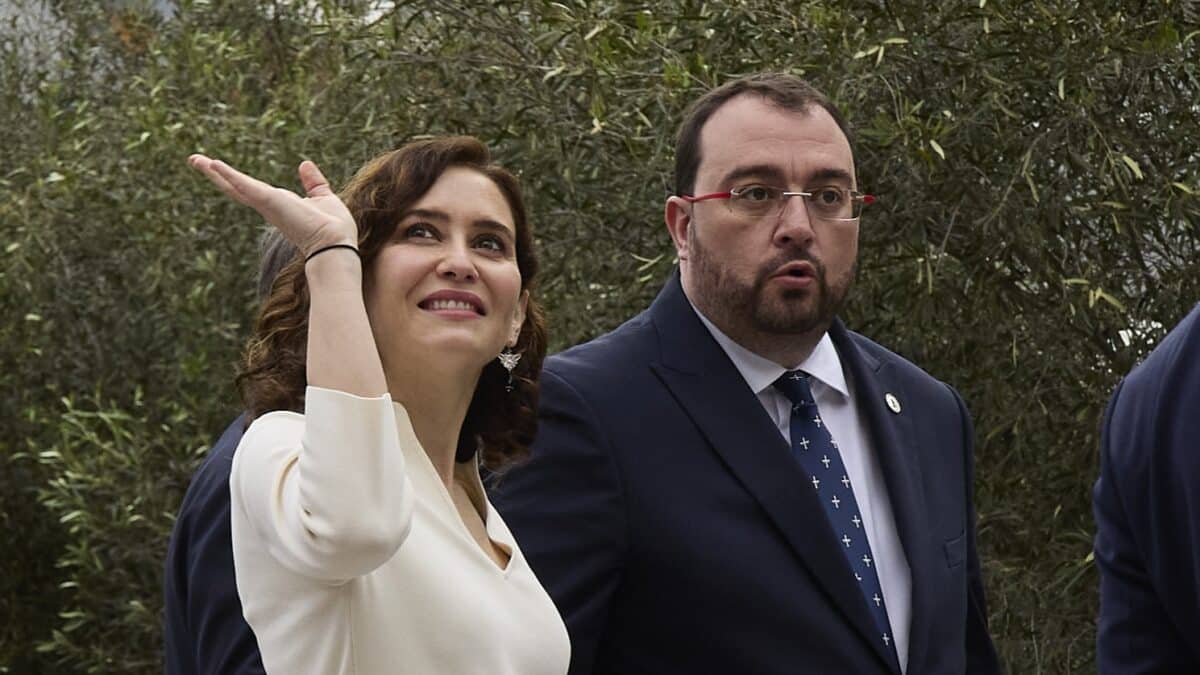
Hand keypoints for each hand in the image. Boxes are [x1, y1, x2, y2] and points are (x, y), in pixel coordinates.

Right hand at [187, 155, 357, 256]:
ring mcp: (266, 203)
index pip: (252, 189)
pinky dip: (229, 175)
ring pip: (234, 185)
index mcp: (279, 204)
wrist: (335, 244)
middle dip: (215, 174)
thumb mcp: (323, 197)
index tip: (220, 169)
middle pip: (235, 187)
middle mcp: (268, 205)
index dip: (236, 179)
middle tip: (195, 160)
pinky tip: (213, 164)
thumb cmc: (333, 227)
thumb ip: (313, 182)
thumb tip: (304, 164)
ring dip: (214, 171)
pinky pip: (244, 185)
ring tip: (194, 159)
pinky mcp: (268, 201)